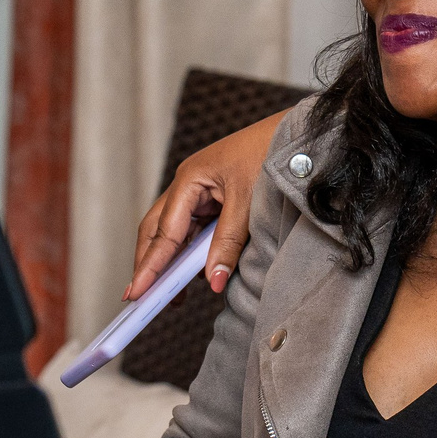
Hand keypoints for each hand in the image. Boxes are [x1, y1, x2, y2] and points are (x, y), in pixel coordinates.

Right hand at [126, 114, 282, 299]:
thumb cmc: (270, 156)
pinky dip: (194, 253)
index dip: (150, 265)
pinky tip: (197, 273)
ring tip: (174, 296)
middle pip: (157, 231)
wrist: (298, 138)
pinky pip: (196, 231)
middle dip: (150, 265)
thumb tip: (214, 281)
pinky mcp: (215, 200)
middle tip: (143, 299)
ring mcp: (199, 192)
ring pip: (175, 233)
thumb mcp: (248, 203)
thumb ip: (228, 243)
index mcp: (189, 179)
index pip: (164, 232)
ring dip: (173, 262)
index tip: (137, 293)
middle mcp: (188, 185)